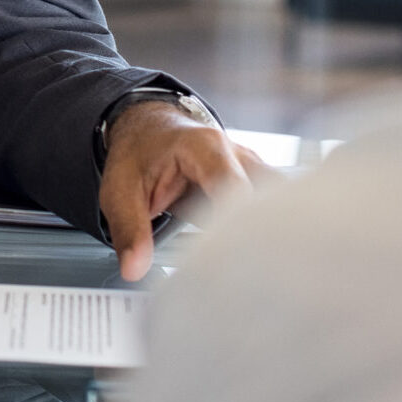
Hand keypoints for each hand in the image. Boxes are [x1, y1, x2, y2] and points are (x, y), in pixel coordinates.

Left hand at [98, 104, 270, 282]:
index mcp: (206, 148)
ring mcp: (252, 168)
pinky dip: (267, 233)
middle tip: (246, 275)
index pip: (236, 191)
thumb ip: (128, 228)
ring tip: (252, 269)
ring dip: (269, 236)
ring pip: (281, 206)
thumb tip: (133, 268)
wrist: (147, 127)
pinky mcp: (257, 183)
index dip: (236, 229)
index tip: (228, 264)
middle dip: (262, 238)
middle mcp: (238, 155)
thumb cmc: (138, 152)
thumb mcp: (120, 189)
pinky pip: (275, 210)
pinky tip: (254, 259)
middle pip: (271, 201)